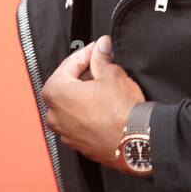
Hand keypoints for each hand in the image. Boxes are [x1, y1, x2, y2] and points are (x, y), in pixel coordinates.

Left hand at [41, 35, 146, 172]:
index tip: (98, 48)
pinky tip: (104, 107)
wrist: (136, 143)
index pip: (70, 64)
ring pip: (72, 105)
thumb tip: (101, 46)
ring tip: (104, 86)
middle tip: (101, 65)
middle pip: (66, 85)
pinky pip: (79, 122)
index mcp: (55, 92)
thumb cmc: (121, 111)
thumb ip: (101, 58)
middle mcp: (54, 115)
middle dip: (83, 73)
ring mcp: (64, 132)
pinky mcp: (78, 144)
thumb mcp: (111, 75)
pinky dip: (88, 113)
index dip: (88, 53)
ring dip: (85, 94)